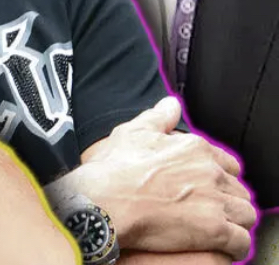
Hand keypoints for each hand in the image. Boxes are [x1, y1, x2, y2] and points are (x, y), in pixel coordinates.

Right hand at [54, 97, 255, 258]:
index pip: (228, 164)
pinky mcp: (213, 229)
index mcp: (194, 149)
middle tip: (210, 210)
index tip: (208, 187)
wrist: (105, 200)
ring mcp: (213, 201)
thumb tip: (171, 104)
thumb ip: (158, 117)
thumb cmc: (114, 168)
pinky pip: (241, 241)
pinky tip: (224, 246)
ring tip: (220, 228)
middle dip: (228, 200)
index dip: (219, 177)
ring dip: (236, 222)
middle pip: (238, 190)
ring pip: (245, 214)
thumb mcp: (133, 133)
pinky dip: (236, 245)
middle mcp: (209, 171)